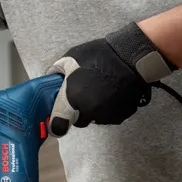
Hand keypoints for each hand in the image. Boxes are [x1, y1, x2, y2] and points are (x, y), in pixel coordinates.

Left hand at [46, 22, 176, 136]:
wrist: (130, 58)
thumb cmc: (98, 56)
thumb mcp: (69, 58)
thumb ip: (57, 73)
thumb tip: (51, 80)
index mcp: (72, 100)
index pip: (58, 126)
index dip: (56, 125)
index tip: (56, 122)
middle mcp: (88, 112)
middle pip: (78, 121)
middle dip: (77, 111)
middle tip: (82, 95)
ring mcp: (105, 116)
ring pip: (95, 118)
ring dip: (94, 109)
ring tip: (100, 90)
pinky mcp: (120, 116)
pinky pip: (110, 116)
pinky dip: (109, 108)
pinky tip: (112, 93)